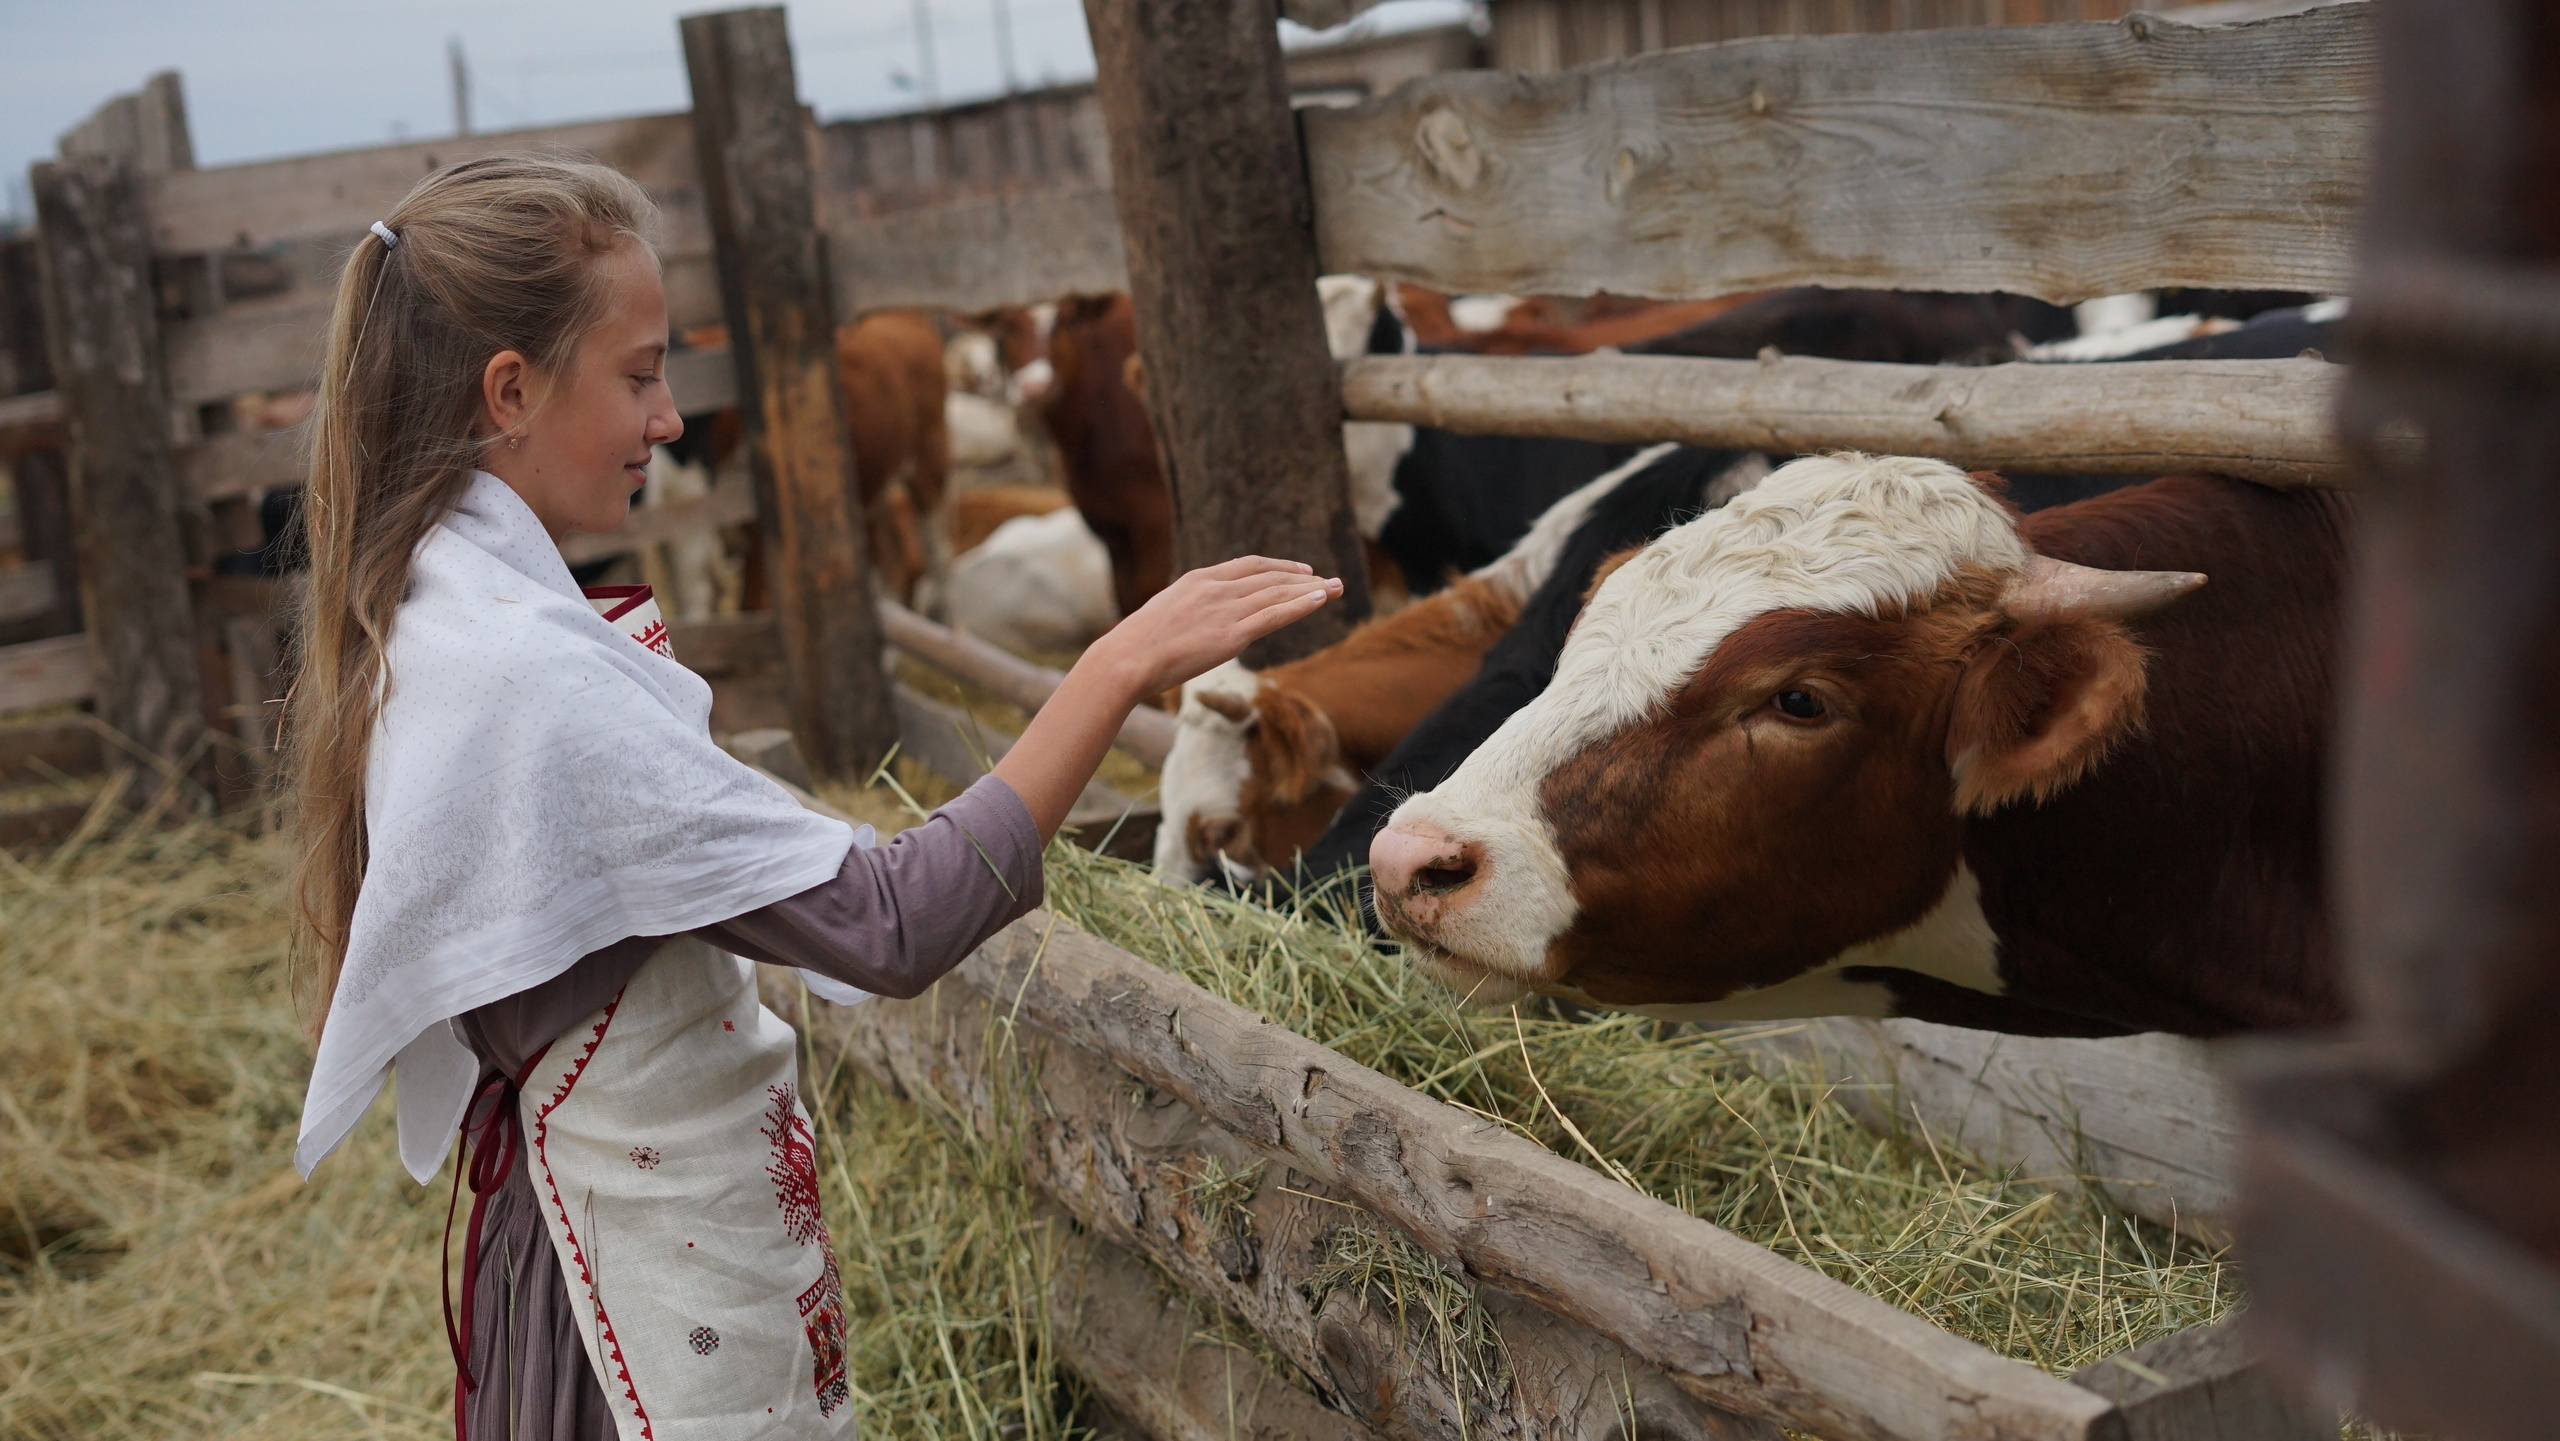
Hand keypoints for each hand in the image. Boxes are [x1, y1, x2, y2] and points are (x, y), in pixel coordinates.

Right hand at [991, 557, 1339, 843]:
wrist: (1126, 659)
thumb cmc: (1137, 646)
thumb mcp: (1166, 616)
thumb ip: (1189, 612)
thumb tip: (1198, 624)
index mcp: (1198, 579)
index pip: (1247, 566)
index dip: (1277, 568)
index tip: (1299, 571)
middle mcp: (1216, 588)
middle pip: (1270, 577)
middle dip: (1303, 578)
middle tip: (1329, 580)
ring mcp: (1225, 609)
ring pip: (1278, 594)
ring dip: (1312, 590)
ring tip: (1336, 589)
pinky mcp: (1231, 634)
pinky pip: (1275, 614)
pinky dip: (1302, 605)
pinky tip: (1321, 599)